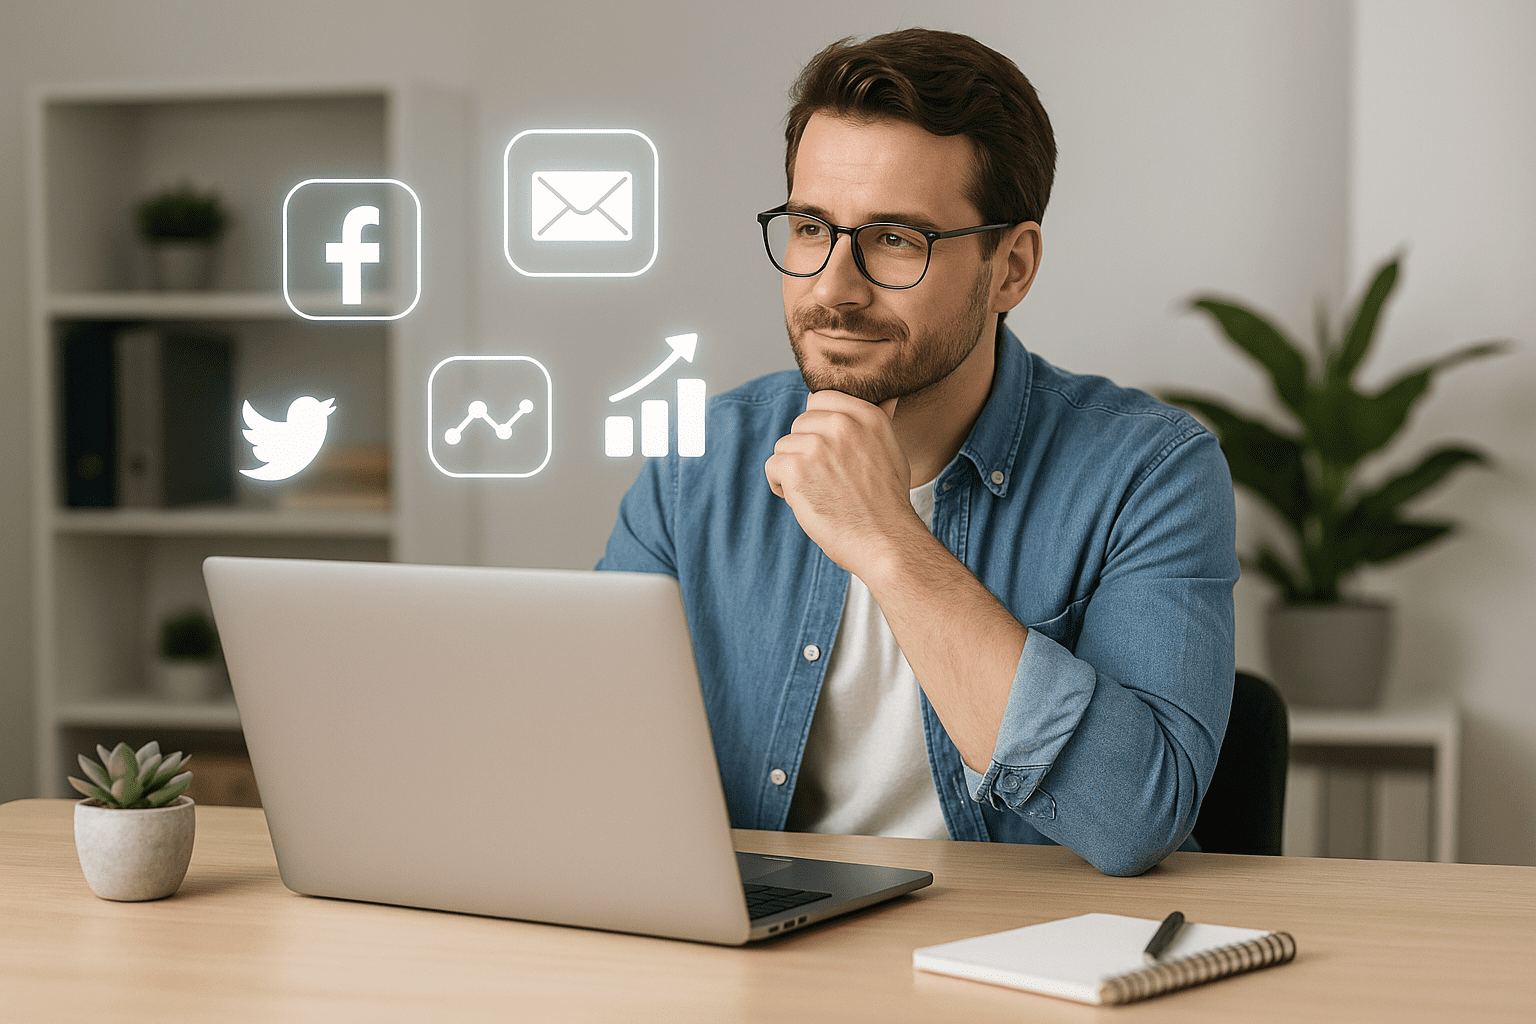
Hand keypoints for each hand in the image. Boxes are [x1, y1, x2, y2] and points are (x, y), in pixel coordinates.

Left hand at [763, 391, 925, 576]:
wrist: (885, 540)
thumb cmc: (888, 501)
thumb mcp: (892, 450)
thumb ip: (880, 421)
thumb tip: (888, 397)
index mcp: (865, 415)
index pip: (820, 400)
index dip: (817, 427)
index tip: (829, 452)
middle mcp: (841, 424)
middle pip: (799, 424)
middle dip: (805, 451)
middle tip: (826, 479)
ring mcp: (818, 445)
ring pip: (784, 446)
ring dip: (793, 470)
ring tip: (818, 492)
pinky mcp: (797, 468)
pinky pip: (773, 466)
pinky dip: (781, 486)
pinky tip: (803, 500)